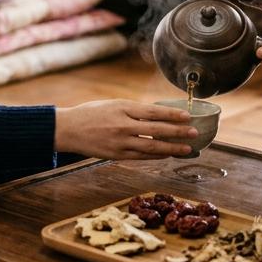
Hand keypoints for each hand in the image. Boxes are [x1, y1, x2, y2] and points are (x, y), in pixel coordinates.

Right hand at [54, 100, 196, 159]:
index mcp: (123, 109)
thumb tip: (158, 114)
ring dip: (172, 148)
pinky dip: (156, 156)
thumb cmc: (90, 113)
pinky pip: (141, 156)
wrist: (68, 129)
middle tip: (194, 133)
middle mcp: (123, 126)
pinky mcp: (117, 155)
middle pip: (156, 130)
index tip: (188, 116)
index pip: (153, 111)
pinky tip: (168, 155)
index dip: (172, 114)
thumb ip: (134, 110)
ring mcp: (120, 142)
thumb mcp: (113, 104)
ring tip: (187, 148)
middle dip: (178, 132)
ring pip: (152, 147)